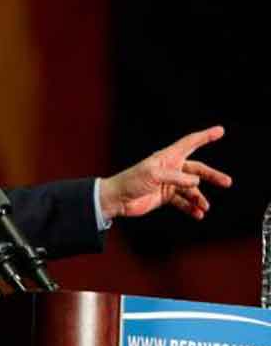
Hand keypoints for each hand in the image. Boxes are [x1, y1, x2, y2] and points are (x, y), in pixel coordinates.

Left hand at [99, 126, 231, 220]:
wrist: (117, 199)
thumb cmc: (131, 181)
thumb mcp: (154, 175)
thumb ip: (176, 177)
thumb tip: (195, 181)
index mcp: (166, 158)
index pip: (189, 143)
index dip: (205, 136)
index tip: (220, 130)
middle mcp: (170, 168)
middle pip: (196, 170)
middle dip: (212, 175)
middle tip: (227, 182)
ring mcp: (168, 183)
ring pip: (191, 189)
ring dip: (199, 198)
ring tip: (205, 207)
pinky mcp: (165, 196)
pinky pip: (183, 202)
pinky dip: (191, 208)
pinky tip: (198, 214)